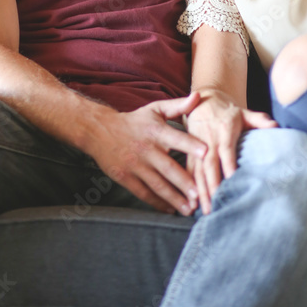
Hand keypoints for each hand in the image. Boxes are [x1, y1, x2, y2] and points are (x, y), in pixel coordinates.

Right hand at [86, 92, 206, 214]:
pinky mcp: (126, 178)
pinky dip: (158, 203)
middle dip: (184, 183)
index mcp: (156, 131)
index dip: (191, 145)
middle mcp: (147, 149)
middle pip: (169, 168)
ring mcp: (136, 165)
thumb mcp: (155, 109)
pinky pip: (144, 193)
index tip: (206, 154)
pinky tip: (171, 209)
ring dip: (174, 198)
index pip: (177, 138)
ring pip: (158, 185)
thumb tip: (199, 97)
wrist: (100, 130)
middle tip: (200, 195)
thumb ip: (178, 106)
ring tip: (189, 209)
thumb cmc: (135, 120)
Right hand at [185, 91, 276, 214]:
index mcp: (225, 130)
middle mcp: (209, 140)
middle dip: (211, 184)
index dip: (227, 165)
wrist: (205, 101)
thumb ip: (260, 120)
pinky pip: (189, 171)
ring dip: (199, 190)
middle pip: (209, 164)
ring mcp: (197, 147)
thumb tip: (275, 125)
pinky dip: (188, 186)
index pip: (226, 150)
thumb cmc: (229, 112)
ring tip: (203, 210)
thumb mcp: (245, 112)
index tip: (231, 181)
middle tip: (215, 204)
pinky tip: (191, 203)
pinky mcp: (190, 152)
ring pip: (197, 170)